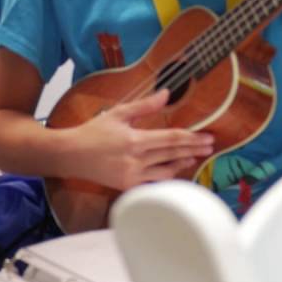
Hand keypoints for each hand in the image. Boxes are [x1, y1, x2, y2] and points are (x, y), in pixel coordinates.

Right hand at [70, 90, 215, 188]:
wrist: (71, 155)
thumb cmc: (93, 132)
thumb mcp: (118, 113)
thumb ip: (144, 106)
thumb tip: (167, 93)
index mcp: (135, 141)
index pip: (171, 139)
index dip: (192, 138)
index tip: (207, 137)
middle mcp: (135, 160)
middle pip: (173, 154)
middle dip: (193, 150)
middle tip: (210, 146)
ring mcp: (132, 176)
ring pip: (166, 171)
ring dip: (182, 163)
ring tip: (195, 157)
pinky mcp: (127, 187)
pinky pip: (154, 183)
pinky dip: (167, 177)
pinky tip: (175, 171)